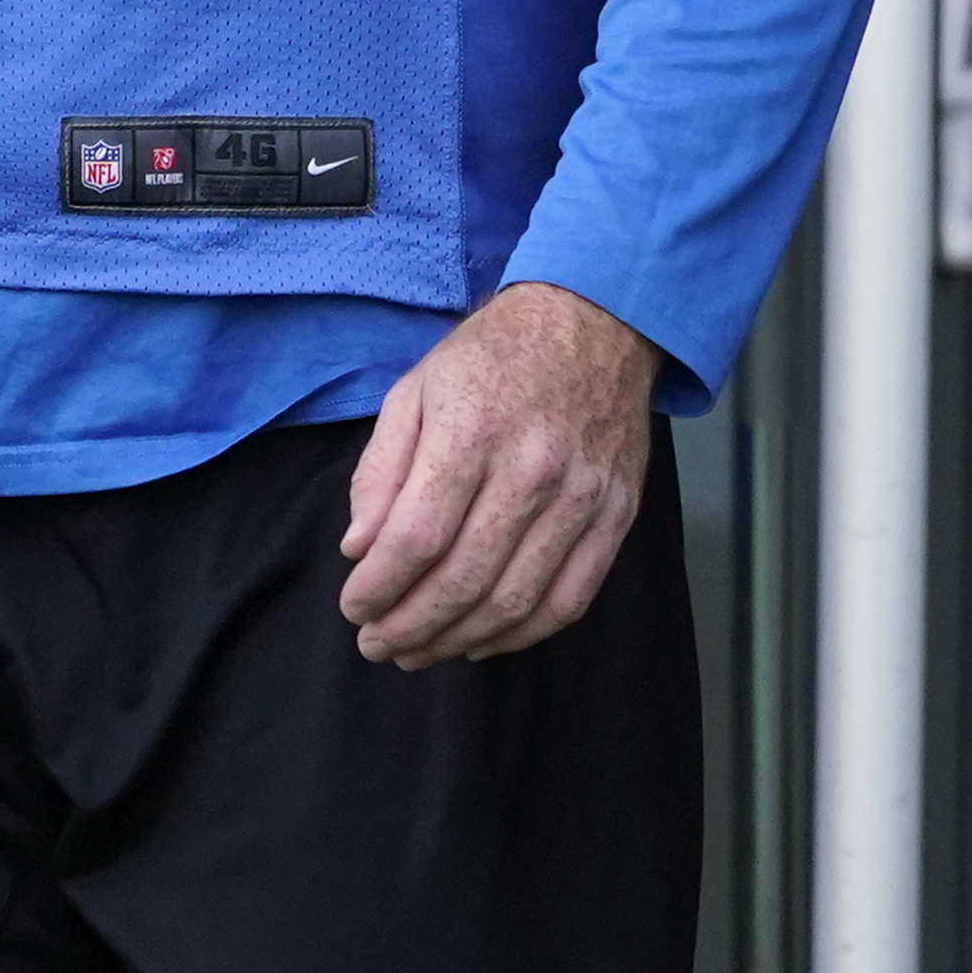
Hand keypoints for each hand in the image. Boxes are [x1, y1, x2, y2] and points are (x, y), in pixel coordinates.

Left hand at [340, 284, 660, 667]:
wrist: (597, 321)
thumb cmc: (493, 356)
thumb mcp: (415, 391)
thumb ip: (380, 471)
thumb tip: (360, 550)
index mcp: (473, 431)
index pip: (416, 538)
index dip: (377, 588)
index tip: (353, 608)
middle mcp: (533, 468)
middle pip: (464, 579)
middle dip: (409, 626)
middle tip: (376, 644)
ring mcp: (583, 495)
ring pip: (516, 600)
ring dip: (458, 641)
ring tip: (420, 651)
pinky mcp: (618, 513)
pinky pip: (572, 598)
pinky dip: (523, 634)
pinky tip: (483, 641)